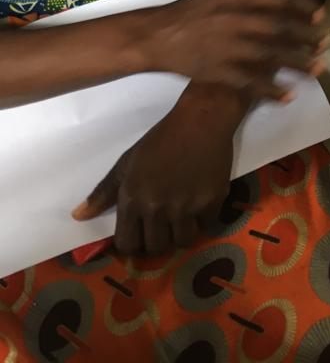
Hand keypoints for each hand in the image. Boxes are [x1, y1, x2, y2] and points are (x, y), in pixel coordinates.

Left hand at [73, 88, 236, 254]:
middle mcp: (158, 208)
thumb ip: (103, 193)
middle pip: (156, 248)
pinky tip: (201, 202)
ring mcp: (186, 207)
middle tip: (164, 224)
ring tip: (183, 216)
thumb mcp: (127, 163)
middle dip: (158, 240)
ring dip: (182, 233)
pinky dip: (203, 219)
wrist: (201, 120)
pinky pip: (207, 226)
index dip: (133, 242)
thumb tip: (78, 217)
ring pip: (183, 242)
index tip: (141, 234)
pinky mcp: (212, 202)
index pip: (127, 244)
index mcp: (133, 199)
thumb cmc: (161, 139)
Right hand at [140, 0, 325, 92]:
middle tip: (324, 43)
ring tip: (317, 69)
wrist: (154, 36)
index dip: (303, 7)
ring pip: (269, 56)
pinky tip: (289, 96)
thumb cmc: (192, 11)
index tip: (320, 15)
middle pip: (279, 28)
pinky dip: (271, 90)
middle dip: (306, 37)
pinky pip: (250, 82)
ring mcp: (224, 45)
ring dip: (297, 63)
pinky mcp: (216, 70)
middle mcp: (232, 18)